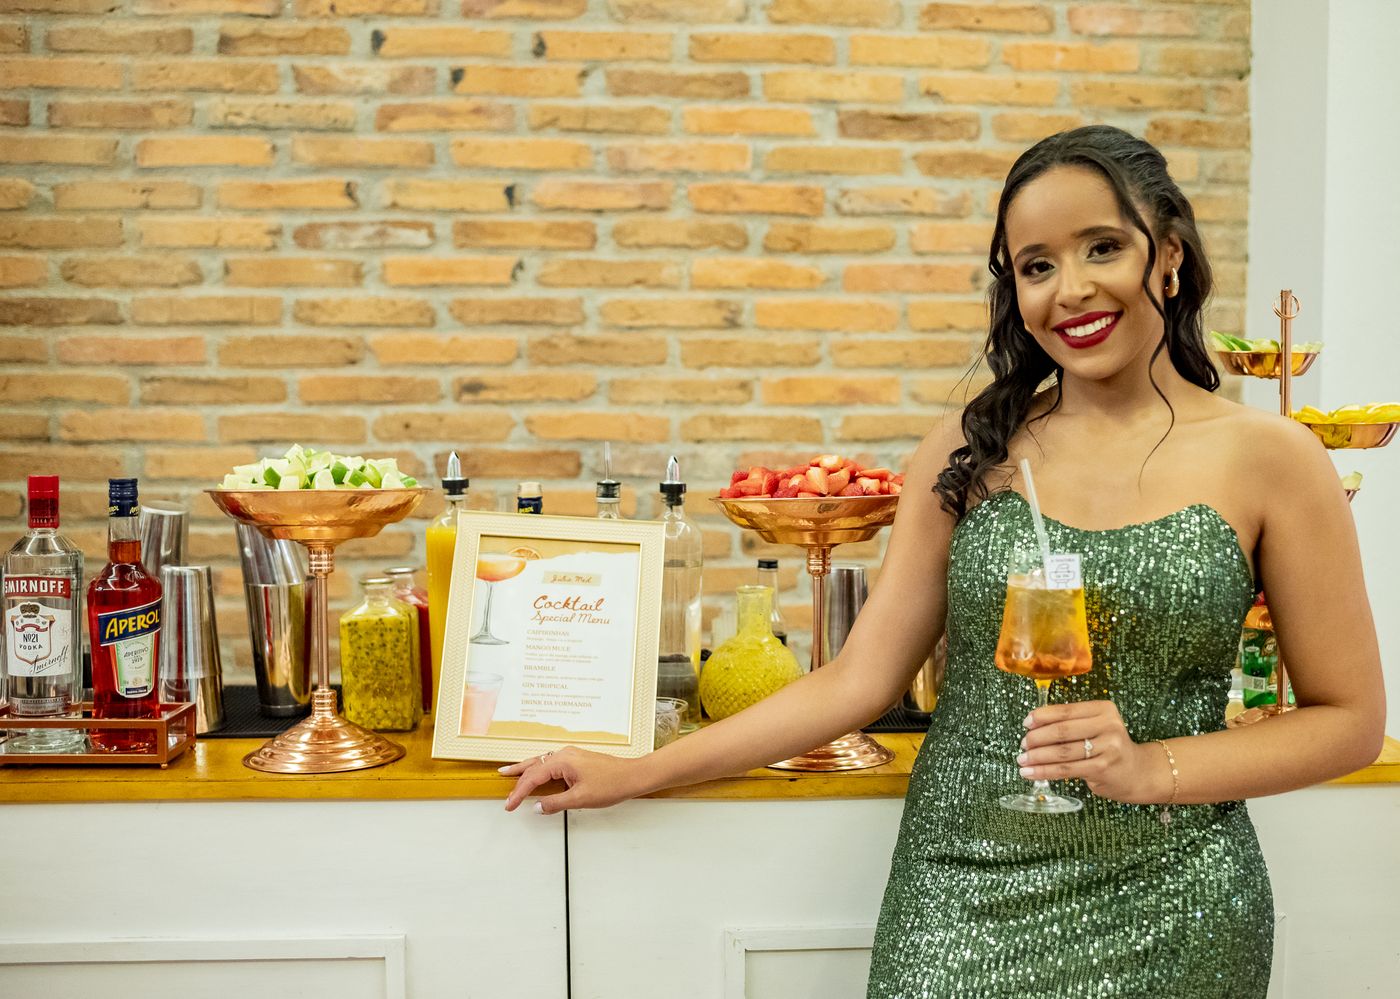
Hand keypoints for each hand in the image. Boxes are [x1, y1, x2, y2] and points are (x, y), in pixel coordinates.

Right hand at [500, 746, 646, 814]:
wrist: (632, 776)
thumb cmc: (611, 784)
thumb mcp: (580, 799)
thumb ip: (555, 803)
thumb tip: (537, 807)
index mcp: (563, 761)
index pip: (533, 777)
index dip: (519, 792)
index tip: (509, 805)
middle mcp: (565, 754)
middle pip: (534, 766)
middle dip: (518, 780)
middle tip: (505, 793)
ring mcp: (571, 755)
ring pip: (541, 763)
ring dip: (525, 771)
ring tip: (509, 774)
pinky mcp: (577, 760)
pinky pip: (551, 763)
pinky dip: (539, 770)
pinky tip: (536, 774)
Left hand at [1018, 700, 1168, 804]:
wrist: (1137, 772)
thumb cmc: (1108, 746)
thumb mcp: (1095, 726)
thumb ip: (1071, 722)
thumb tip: (1032, 724)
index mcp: (1104, 709)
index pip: (1066, 711)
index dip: (1041, 716)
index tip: (1025, 723)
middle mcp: (1109, 725)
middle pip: (1062, 731)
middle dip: (1036, 738)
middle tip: (1022, 744)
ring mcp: (1108, 747)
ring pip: (1062, 752)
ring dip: (1037, 757)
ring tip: (1022, 760)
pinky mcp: (1103, 768)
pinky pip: (1066, 769)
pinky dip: (1045, 771)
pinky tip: (1030, 773)